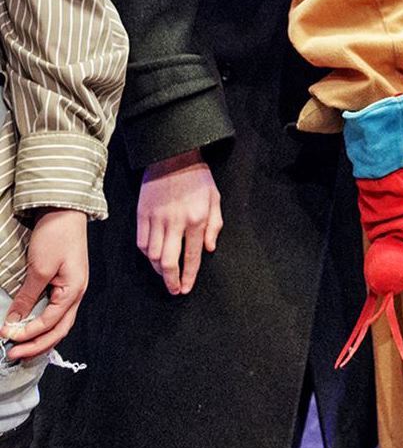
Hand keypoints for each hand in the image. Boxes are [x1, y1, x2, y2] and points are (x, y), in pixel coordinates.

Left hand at [1, 208, 87, 359]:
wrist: (65, 211)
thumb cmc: (57, 236)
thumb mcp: (39, 268)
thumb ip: (28, 297)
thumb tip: (14, 321)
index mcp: (74, 290)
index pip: (50, 322)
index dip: (27, 333)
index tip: (5, 335)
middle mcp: (76, 293)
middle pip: (59, 329)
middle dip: (36, 346)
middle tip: (12, 355)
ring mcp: (72, 288)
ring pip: (58, 323)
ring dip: (39, 338)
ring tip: (19, 348)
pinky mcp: (64, 283)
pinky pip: (55, 312)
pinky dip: (42, 325)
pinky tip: (30, 329)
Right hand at [137, 150, 222, 294]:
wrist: (173, 157)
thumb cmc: (198, 178)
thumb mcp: (215, 198)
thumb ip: (214, 225)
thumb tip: (208, 249)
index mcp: (196, 218)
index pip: (192, 256)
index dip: (189, 276)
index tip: (186, 288)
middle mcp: (175, 222)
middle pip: (168, 262)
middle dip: (171, 281)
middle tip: (174, 290)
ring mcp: (156, 219)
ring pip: (153, 256)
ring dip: (159, 270)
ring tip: (166, 275)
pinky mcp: (142, 215)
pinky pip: (142, 243)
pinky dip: (147, 255)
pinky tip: (154, 257)